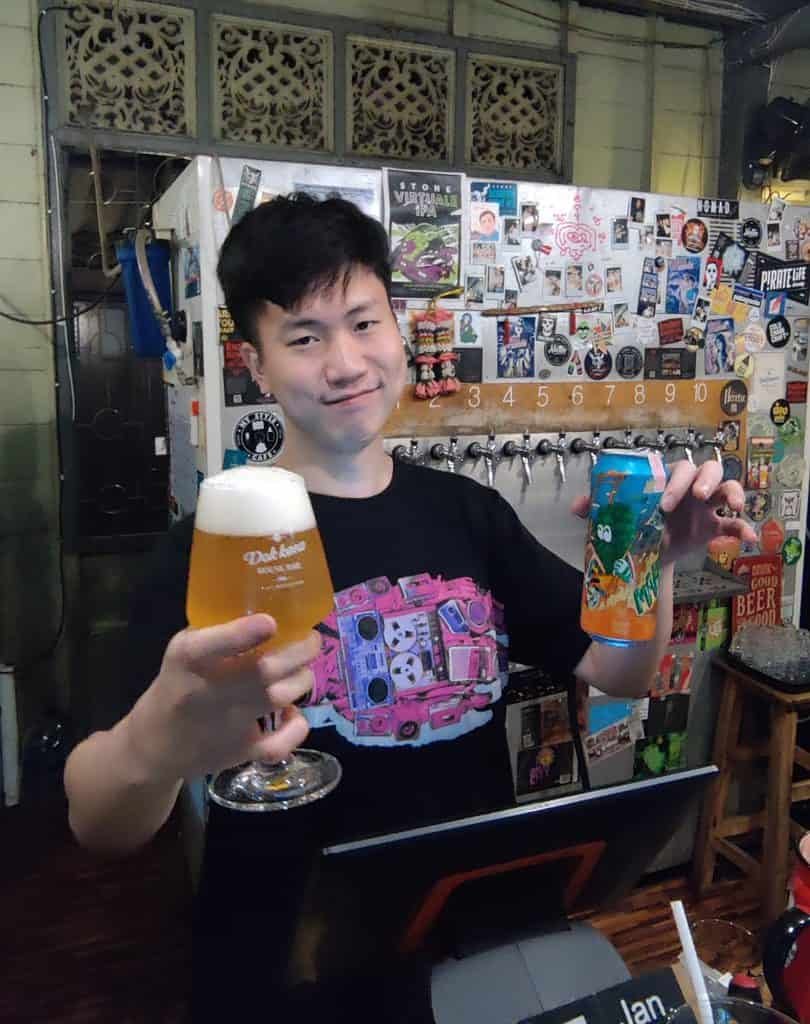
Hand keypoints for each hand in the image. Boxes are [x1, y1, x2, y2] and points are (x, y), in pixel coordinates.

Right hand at [126, 615, 319, 781]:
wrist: (155, 745)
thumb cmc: (176, 684)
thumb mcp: (182, 648)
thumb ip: (218, 630)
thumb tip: (266, 606)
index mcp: (189, 660)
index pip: (214, 646)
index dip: (245, 633)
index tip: (271, 622)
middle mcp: (209, 692)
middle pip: (264, 671)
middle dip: (298, 651)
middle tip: (311, 639)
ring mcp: (228, 725)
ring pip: (279, 698)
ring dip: (301, 679)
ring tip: (303, 668)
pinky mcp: (241, 752)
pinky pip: (280, 744)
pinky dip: (296, 728)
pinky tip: (293, 713)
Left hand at [571, 458, 756, 565]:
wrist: (644, 556)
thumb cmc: (633, 526)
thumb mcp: (616, 516)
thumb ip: (596, 506)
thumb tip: (575, 506)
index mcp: (666, 480)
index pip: (677, 468)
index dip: (675, 480)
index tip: (664, 504)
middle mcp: (689, 488)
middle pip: (706, 469)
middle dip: (704, 481)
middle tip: (696, 499)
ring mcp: (706, 506)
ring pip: (728, 486)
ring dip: (734, 492)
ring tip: (734, 506)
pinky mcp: (714, 526)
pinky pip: (735, 523)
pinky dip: (745, 527)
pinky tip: (750, 537)